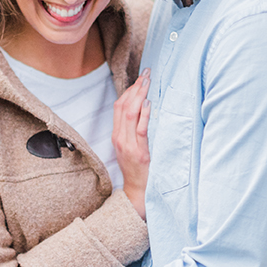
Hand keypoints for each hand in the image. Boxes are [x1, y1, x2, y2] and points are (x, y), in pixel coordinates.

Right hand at [113, 69, 150, 218]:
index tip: (139, 78)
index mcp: (117, 136)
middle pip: (123, 107)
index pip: (119, 107)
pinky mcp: (139, 152)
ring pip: (130, 114)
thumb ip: (132, 132)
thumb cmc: (136, 171)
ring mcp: (128, 145)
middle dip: (135, 88)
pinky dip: (144, 114)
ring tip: (147, 82)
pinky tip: (148, 103)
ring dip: (139, 96)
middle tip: (146, 74)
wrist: (136, 192)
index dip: (128, 90)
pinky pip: (140, 130)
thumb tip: (142, 111)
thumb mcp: (130, 149)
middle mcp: (120, 138)